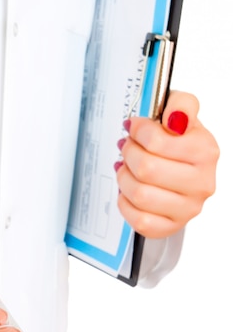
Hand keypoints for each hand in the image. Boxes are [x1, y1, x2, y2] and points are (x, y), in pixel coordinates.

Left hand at [115, 90, 218, 238]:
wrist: (185, 170)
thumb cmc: (180, 144)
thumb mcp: (184, 114)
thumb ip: (182, 105)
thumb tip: (174, 116)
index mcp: (206, 152)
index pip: (158, 141)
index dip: (138, 132)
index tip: (134, 128)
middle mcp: (201, 183)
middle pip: (147, 169)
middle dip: (129, 154)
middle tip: (127, 147)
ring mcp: (187, 209)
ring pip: (140, 194)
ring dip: (124, 178)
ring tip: (126, 168)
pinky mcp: (170, 226)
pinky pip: (139, 220)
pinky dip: (126, 204)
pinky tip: (129, 191)